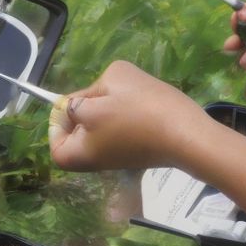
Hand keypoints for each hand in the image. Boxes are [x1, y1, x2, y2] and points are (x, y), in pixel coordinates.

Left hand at [48, 60, 209, 171]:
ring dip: (110, 108)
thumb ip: (87, 93)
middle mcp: (94, 161)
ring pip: (101, 128)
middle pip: (77, 131)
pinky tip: (143, 105)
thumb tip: (80, 105)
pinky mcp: (138, 153)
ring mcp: (118, 159)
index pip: (55, 136)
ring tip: (128, 97)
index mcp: (78, 152)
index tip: (79, 97)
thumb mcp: (110, 83)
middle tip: (106, 93)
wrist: (189, 134)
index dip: (61, 114)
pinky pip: (121, 131)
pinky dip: (127, 116)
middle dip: (88, 107)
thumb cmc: (144, 109)